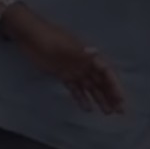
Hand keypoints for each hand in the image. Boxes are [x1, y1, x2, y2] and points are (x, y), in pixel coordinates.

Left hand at [3, 5, 125, 114]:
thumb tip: (95, 51)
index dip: (115, 85)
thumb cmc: (47, 37)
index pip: (106, 71)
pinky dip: (81, 97)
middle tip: (118, 111)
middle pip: (101, 81)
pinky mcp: (62, 74)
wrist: (28, 35)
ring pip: (90, 86)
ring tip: (107, 112)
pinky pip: (75, 88)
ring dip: (99, 98)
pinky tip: (86, 108)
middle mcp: (84, 63)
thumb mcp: (63, 44)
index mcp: (87, 54)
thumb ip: (79, 51)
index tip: (121, 100)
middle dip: (111, 95)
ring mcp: (73, 69)